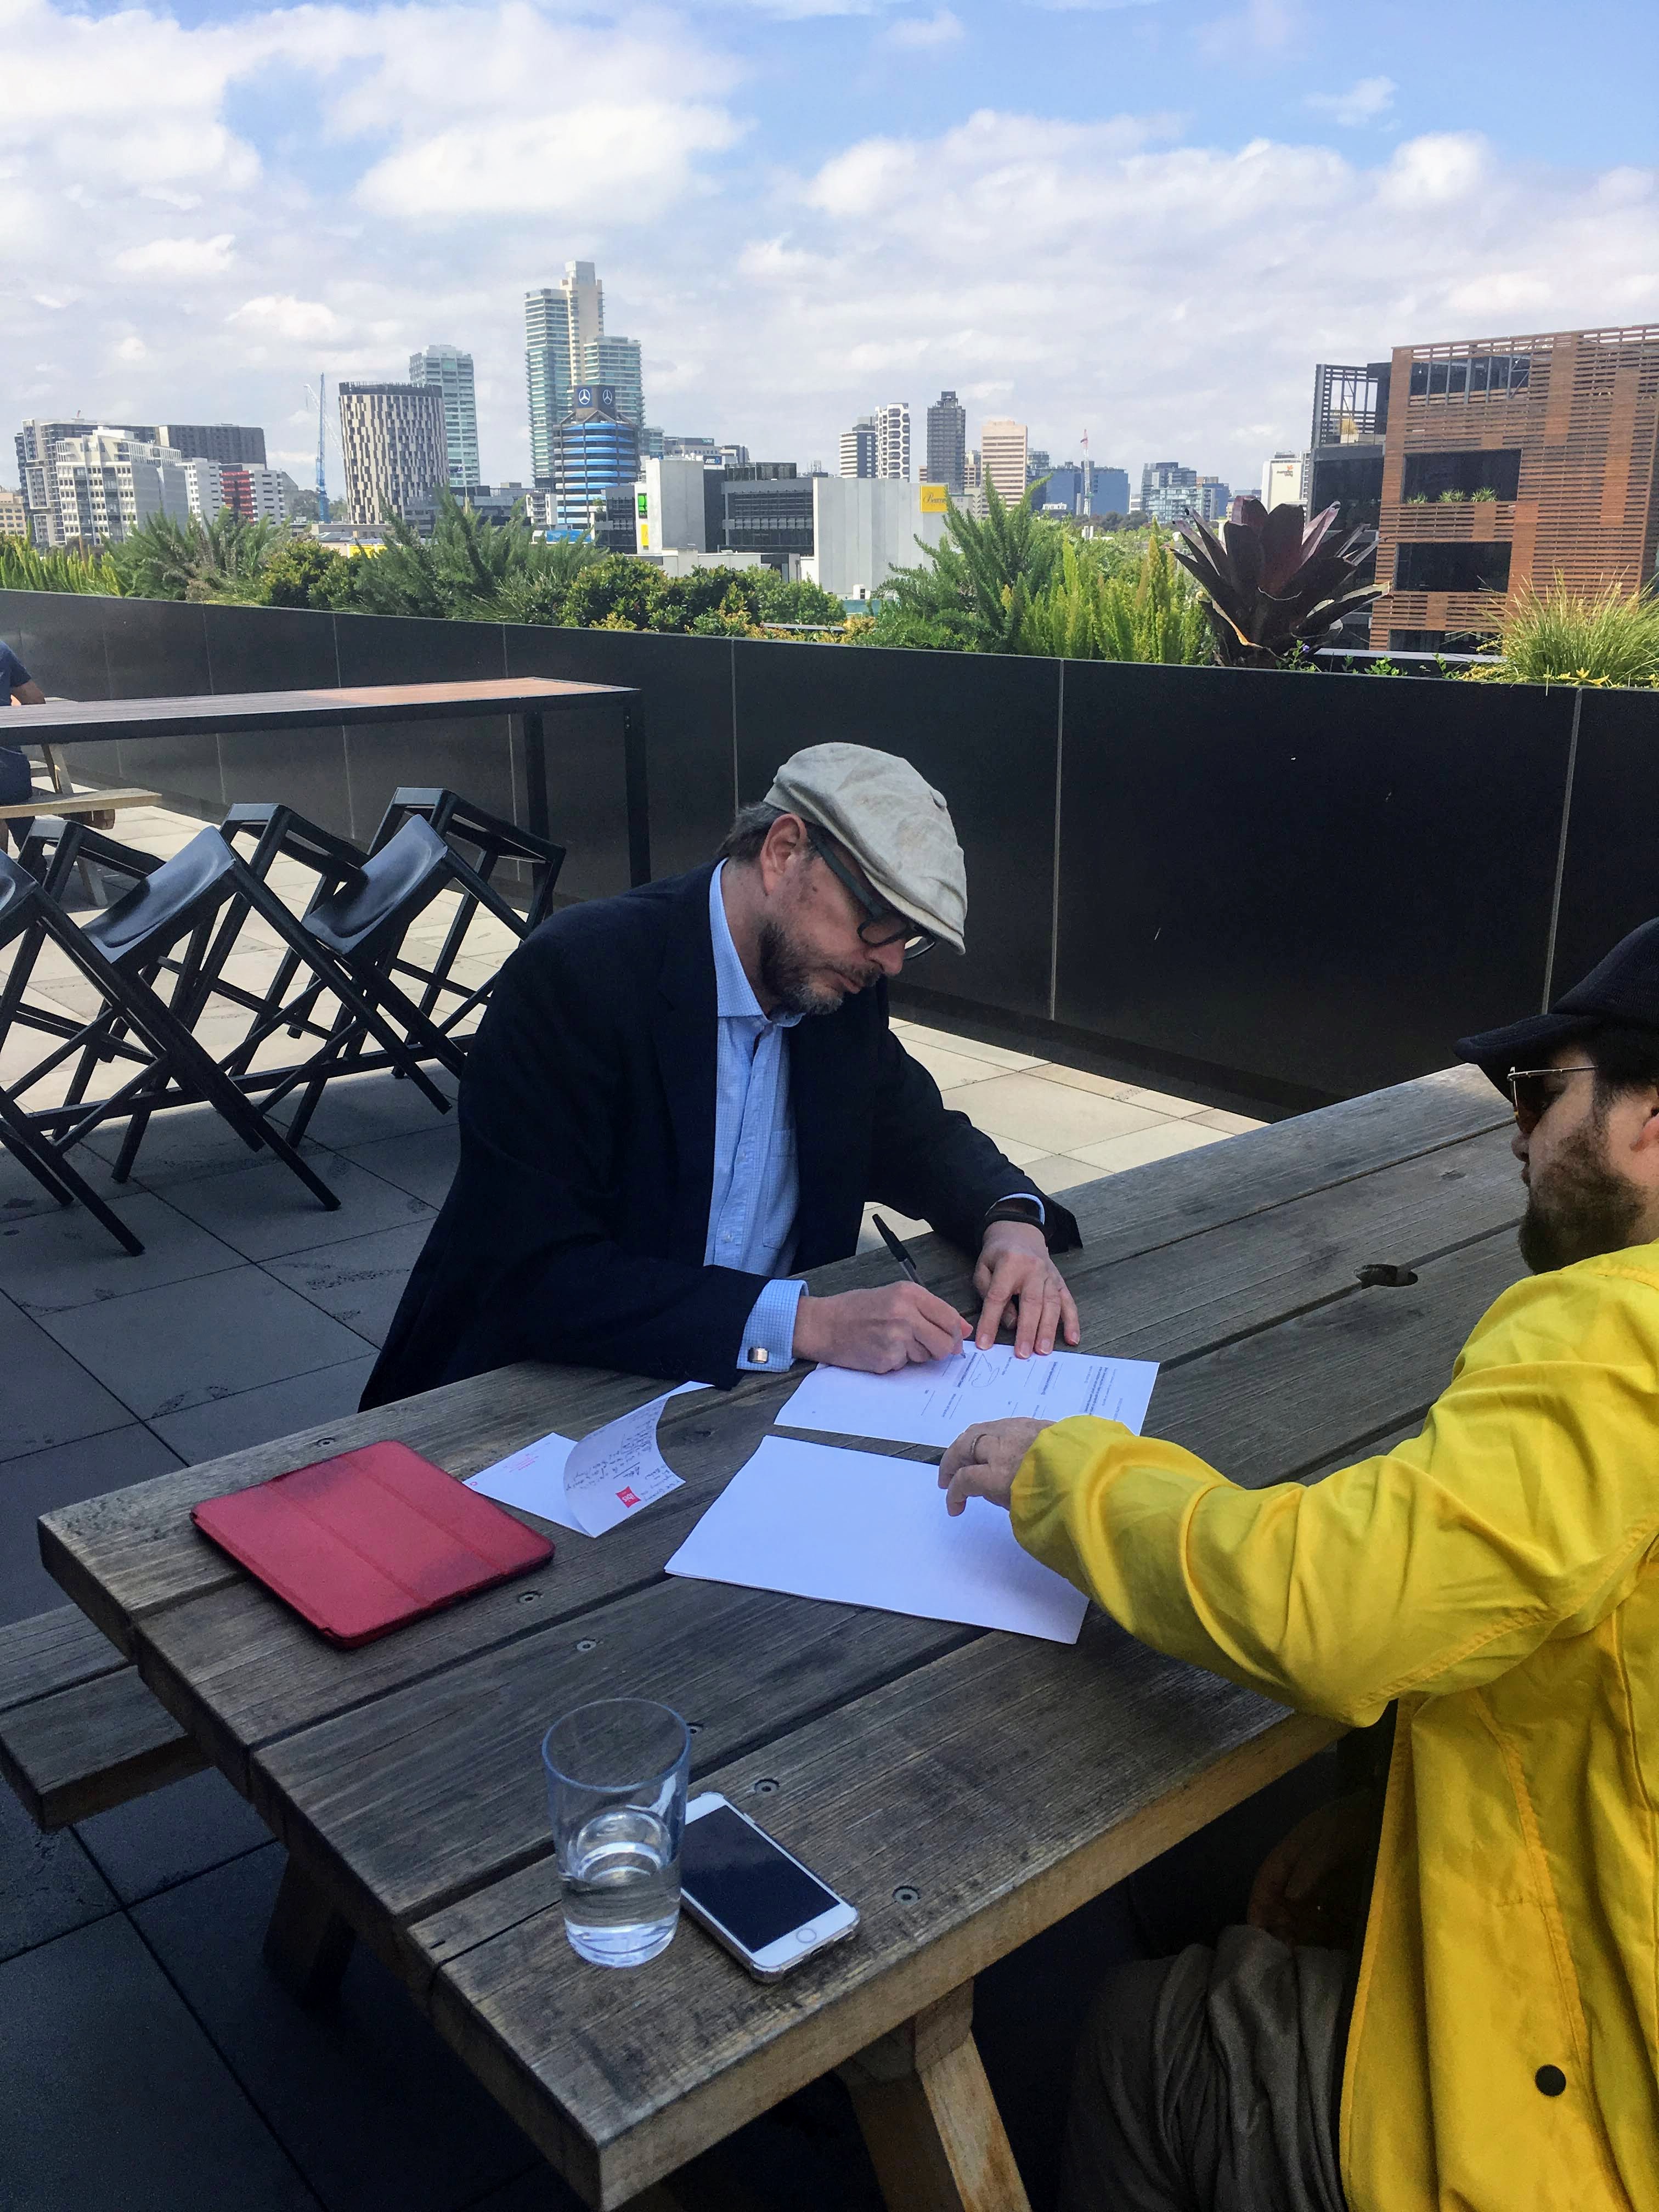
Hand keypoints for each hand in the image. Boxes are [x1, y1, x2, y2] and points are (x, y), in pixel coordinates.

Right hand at [793, 1283, 969, 1371]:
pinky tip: (880, 1350)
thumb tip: (964, 1330)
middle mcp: (905, 1313)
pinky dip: (896, 1362)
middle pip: (944, 1343)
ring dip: (915, 1355)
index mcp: (910, 1294)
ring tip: (892, 1341)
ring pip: (926, 1357)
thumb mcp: (895, 1297)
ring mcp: (896, 1337)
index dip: (955, 1334)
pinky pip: (905, 1365)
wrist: (825, 1324)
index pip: (949, 1317)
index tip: (954, 1340)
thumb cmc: (858, 1309)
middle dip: (940, 1350)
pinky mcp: (887, 1358)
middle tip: (924, 1346)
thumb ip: (930, 1311)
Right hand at [937, 1417, 1051, 1515]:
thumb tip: (990, 1491)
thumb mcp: (1025, 1508)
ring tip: (962, 1459)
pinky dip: (986, 1436)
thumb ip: (1002, 1498)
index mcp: (1000, 1473)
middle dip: (951, 1463)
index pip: (965, 1480)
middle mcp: (1003, 1447)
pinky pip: (998, 1426)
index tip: (955, 1508)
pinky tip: (989, 1446)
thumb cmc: (1060, 1496)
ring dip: (965, 1446)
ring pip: (978, 1430)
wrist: (1094, 1471)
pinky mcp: (1030, 1422)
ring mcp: (1016, 1430)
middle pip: (965, 1446)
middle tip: (946, 1479)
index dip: (955, 1494)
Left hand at [973, 1222, 1079, 1356]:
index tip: (985, 1344)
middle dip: (1027, 1330)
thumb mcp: (983, 1269)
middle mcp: (1033, 1269)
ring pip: (1051, 1304)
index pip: (998, 1296)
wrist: (1019, 1232)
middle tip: (1023, 1354)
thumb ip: (990, 1294)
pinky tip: (1072, 1339)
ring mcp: (1049, 1276)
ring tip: (1043, 1351)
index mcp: (1010, 1263)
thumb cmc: (997, 1255)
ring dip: (1048, 1330)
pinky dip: (1072, 1322)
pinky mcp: (1060, 1282)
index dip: (990, 1322)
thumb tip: (1010, 1323)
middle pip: (1031, 1303)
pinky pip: (1068, 1302)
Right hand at [1247, 1793, 1377, 1947]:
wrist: (1391, 1818)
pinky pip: (1330, 1920)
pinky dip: (1326, 1935)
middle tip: (1285, 1955)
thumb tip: (1290, 1897)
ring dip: (1301, 1935)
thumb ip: (1310, 1866)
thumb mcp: (1330, 1839)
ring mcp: (1325, 1885)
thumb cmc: (1355, 1822)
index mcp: (1292, 1853)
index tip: (1256, 1933)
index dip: (1258, 1905)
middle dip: (1280, 1927)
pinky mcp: (1346, 1897)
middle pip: (1283, 1902)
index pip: (1267, 1881)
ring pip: (1305, 1914)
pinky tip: (1328, 1951)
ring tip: (1304, 1959)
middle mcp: (1304, 1871)